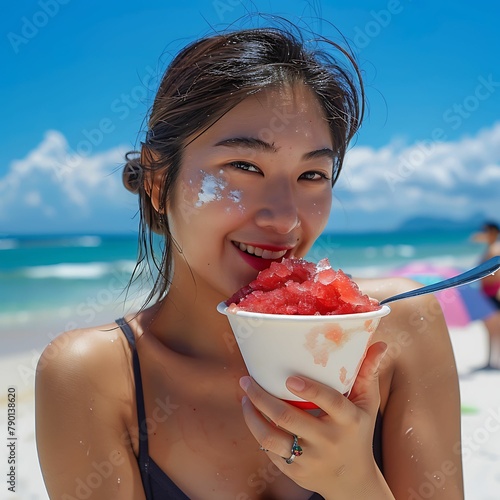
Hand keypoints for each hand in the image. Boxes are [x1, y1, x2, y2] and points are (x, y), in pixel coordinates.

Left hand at [239, 342, 389, 497]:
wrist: (353, 481)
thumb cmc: (358, 432)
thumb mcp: (367, 404)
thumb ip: (368, 373)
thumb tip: (380, 344)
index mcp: (349, 420)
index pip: (331, 402)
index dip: (310, 390)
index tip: (288, 378)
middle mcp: (329, 441)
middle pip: (288, 418)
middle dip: (261, 397)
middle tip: (246, 380)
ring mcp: (311, 459)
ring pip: (271, 438)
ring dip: (252, 416)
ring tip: (245, 398)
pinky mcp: (296, 472)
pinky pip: (270, 452)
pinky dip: (257, 432)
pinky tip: (253, 416)